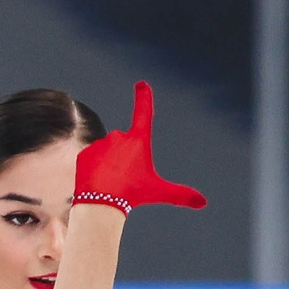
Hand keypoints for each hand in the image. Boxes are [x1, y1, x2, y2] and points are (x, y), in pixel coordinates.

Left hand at [73, 83, 206, 214]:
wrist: (100, 205)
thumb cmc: (133, 195)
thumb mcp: (158, 192)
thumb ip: (181, 194)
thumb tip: (204, 203)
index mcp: (138, 141)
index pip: (143, 113)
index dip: (143, 98)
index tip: (142, 84)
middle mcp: (119, 136)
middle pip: (123, 146)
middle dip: (123, 159)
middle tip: (123, 179)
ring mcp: (100, 143)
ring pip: (107, 154)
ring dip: (108, 165)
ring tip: (109, 182)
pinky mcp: (85, 152)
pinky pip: (91, 160)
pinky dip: (94, 170)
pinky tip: (96, 181)